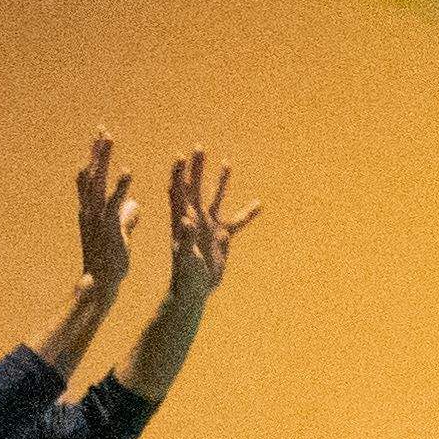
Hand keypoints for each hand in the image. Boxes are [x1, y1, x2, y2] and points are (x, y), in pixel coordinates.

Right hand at [73, 135, 133, 295]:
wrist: (101, 283)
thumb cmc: (110, 258)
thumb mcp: (119, 232)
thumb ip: (126, 215)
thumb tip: (135, 204)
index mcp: (92, 210)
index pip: (92, 177)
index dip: (96, 157)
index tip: (101, 136)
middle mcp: (90, 210)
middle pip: (91, 173)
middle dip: (96, 151)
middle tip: (102, 128)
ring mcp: (97, 218)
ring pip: (97, 183)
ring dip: (102, 160)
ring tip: (107, 139)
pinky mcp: (109, 229)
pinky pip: (114, 203)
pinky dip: (120, 186)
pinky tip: (127, 170)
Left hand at [161, 149, 256, 304]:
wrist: (194, 291)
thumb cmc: (185, 276)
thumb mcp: (185, 257)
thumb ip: (184, 239)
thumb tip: (185, 220)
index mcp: (183, 220)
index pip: (178, 192)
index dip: (178, 174)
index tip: (181, 156)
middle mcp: (195, 218)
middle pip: (195, 188)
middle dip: (197, 168)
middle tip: (199, 147)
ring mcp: (209, 226)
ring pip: (216, 198)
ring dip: (220, 181)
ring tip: (226, 162)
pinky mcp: (221, 237)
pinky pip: (237, 221)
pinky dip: (247, 213)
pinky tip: (259, 204)